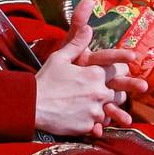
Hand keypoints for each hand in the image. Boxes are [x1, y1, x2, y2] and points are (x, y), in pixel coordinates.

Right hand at [35, 0, 124, 135]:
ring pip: (111, 110)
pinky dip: (96, 122)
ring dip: (107, 107)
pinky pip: (100, 125)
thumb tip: (89, 28)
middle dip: (115, 91)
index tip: (122, 70)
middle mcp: (99, 93)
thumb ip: (77, 43)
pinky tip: (88, 118)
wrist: (31, 105)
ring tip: (98, 105)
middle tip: (108, 90)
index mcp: (95, 74)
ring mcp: (95, 111)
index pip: (120, 70)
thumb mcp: (60, 58)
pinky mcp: (89, 126)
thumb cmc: (45, 80)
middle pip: (120, 92)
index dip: (121, 69)